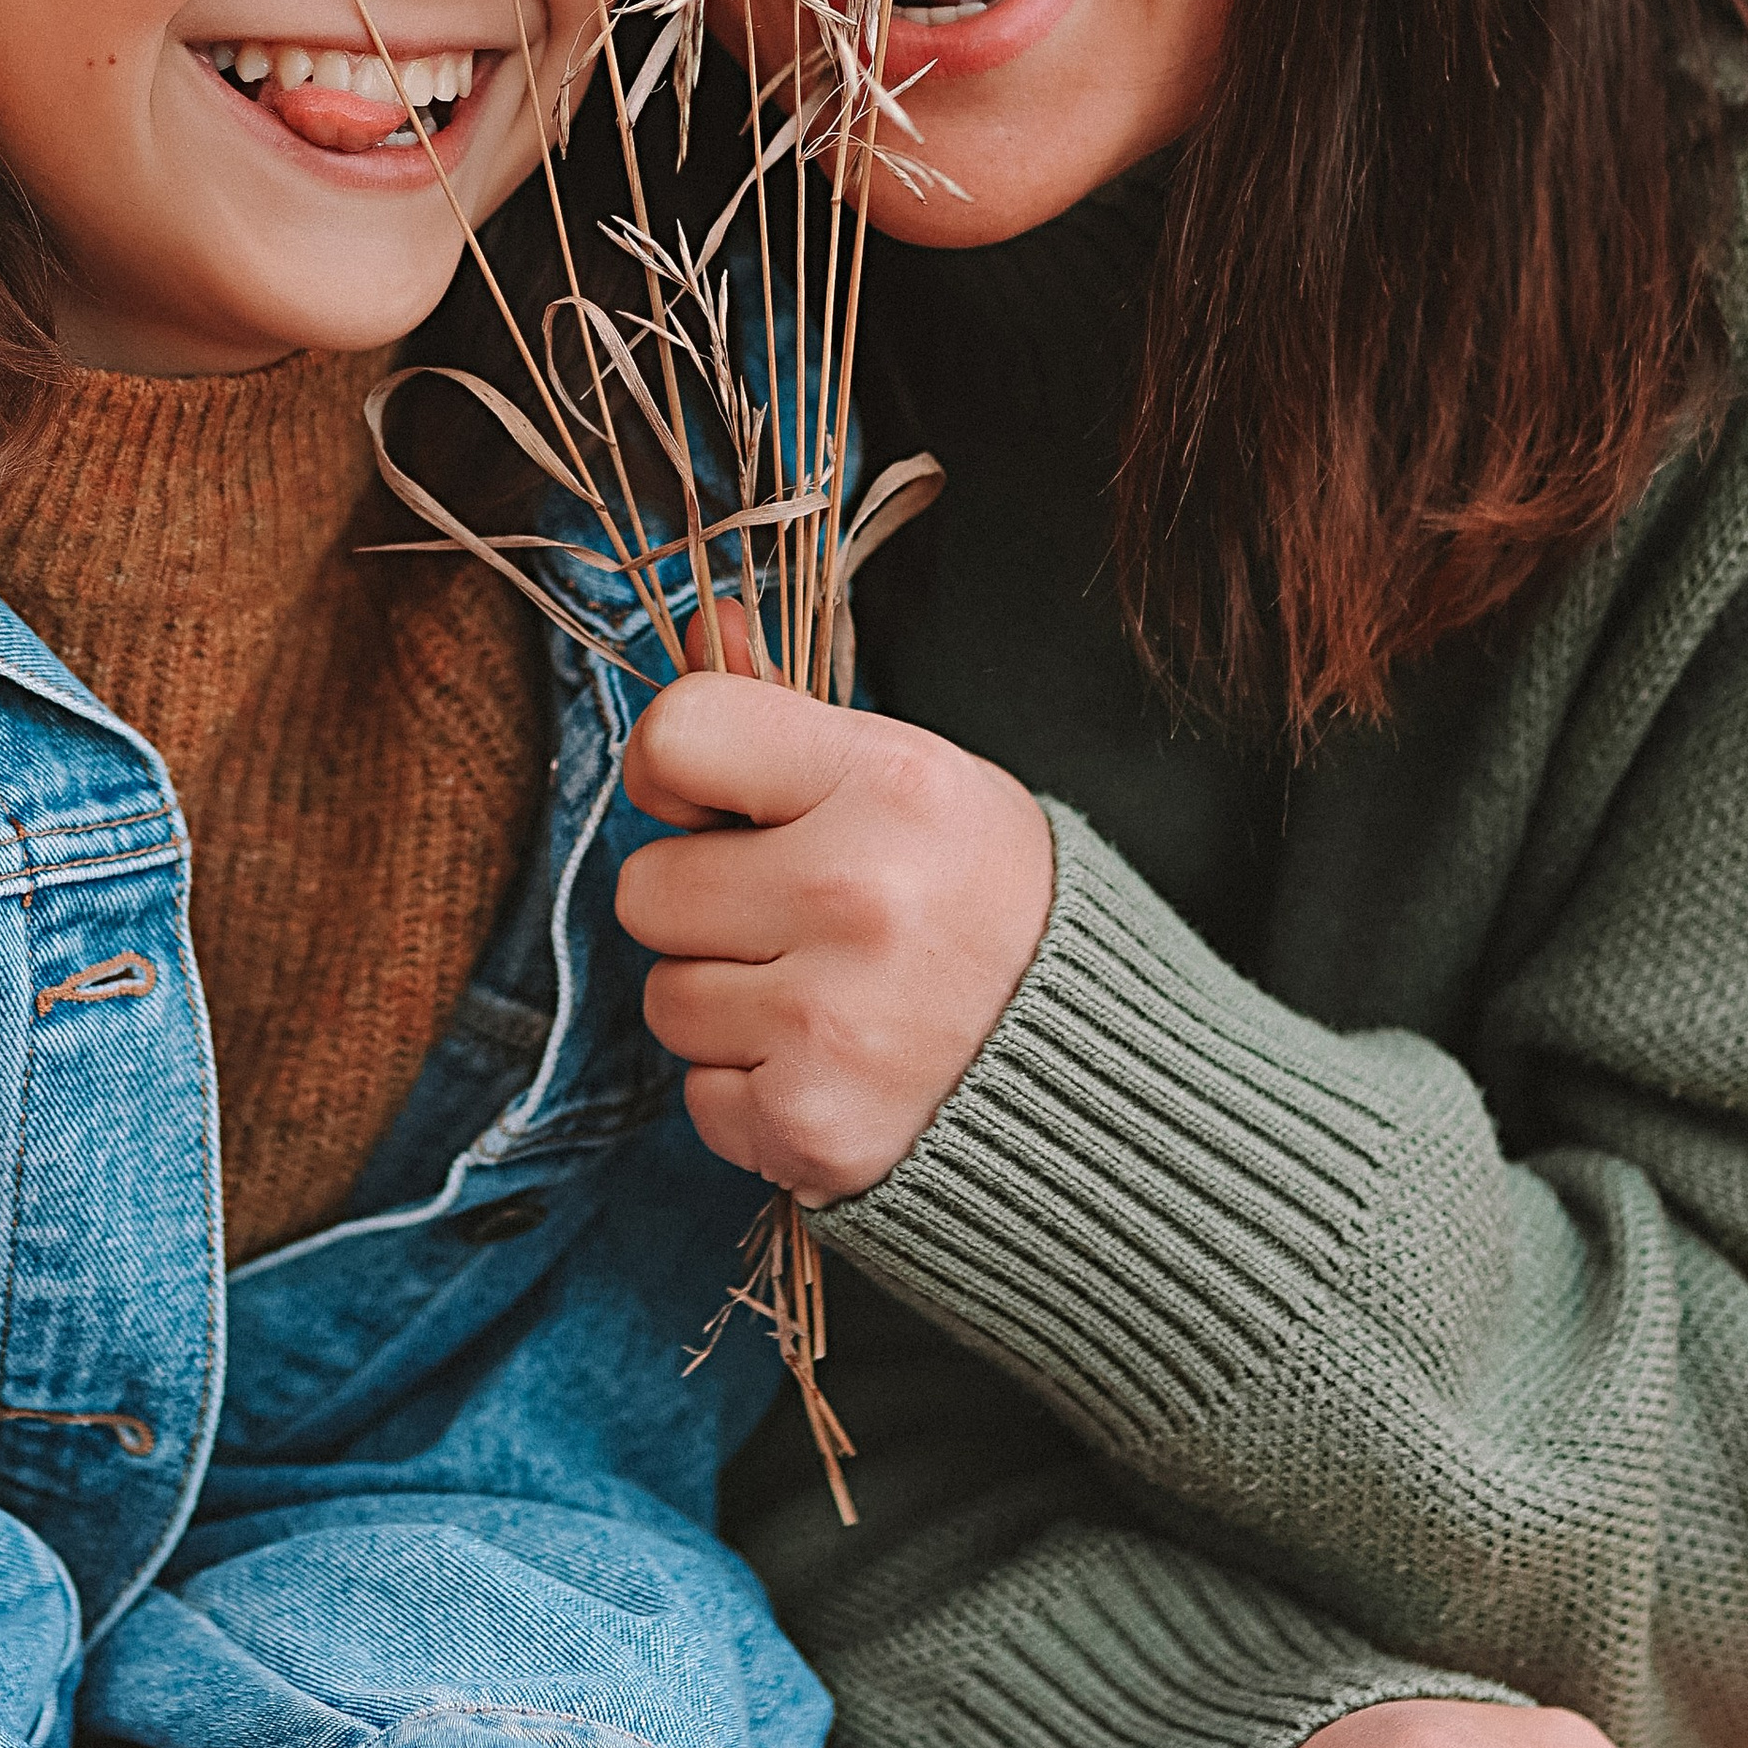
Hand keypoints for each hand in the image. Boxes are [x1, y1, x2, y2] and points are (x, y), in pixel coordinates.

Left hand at [616, 612, 1052, 1203]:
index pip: (676, 736)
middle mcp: (856, 896)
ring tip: (827, 995)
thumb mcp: (914, 779)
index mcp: (889, 784)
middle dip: (704, 907)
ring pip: (666, 1001)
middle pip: (645, 889)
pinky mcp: (815, 1126)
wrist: (1102, 1069)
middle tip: (795, 917)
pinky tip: (835, 1068)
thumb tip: (703, 621)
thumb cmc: (986, 903)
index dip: (670, 772)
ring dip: (726, 1005)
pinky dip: (752, 1094)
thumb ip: (789, 714)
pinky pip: (699, 1099)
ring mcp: (832, 1022)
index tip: (711, 803)